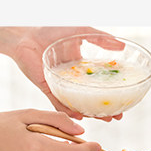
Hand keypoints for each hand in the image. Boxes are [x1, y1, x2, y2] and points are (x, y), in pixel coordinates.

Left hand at [10, 27, 124, 118]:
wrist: (27, 35)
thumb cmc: (53, 32)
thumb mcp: (81, 32)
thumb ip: (101, 38)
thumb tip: (121, 46)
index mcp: (79, 69)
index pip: (97, 85)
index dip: (110, 96)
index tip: (122, 104)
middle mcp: (70, 80)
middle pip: (90, 100)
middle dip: (103, 110)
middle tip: (116, 117)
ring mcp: (59, 86)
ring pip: (77, 105)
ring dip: (90, 113)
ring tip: (103, 119)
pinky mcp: (47, 88)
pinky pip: (59, 103)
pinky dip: (68, 111)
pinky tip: (79, 116)